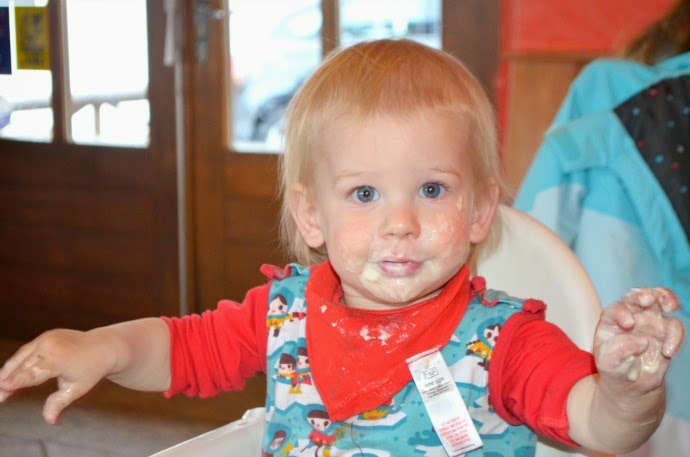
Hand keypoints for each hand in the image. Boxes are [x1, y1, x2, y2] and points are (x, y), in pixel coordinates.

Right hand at [0, 329, 117, 423]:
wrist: (103, 347)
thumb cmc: (91, 371)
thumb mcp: (77, 389)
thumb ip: (60, 403)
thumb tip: (50, 421)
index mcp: (59, 359)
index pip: (34, 373)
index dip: (18, 381)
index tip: (4, 388)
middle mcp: (51, 346)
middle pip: (23, 367)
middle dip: (8, 382)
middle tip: (0, 398)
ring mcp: (47, 338)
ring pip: (21, 358)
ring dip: (8, 372)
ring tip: (0, 389)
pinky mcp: (46, 336)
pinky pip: (27, 351)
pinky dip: (17, 363)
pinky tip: (7, 376)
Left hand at [594, 287, 683, 392]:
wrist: (631, 382)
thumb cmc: (615, 368)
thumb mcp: (609, 364)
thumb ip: (620, 352)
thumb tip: (642, 341)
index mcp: (611, 320)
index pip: (615, 309)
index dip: (622, 312)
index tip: (629, 324)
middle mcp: (630, 315)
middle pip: (636, 296)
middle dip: (644, 293)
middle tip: (649, 298)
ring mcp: (649, 320)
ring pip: (660, 301)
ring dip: (667, 301)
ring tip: (670, 308)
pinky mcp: (666, 331)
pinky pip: (675, 326)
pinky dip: (676, 336)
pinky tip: (668, 352)